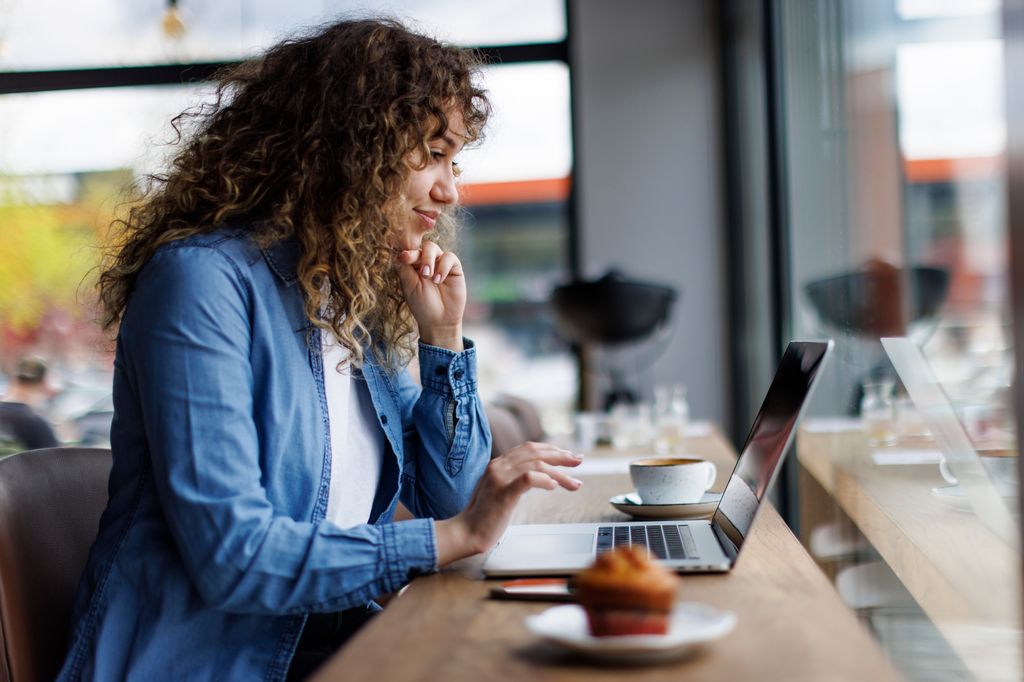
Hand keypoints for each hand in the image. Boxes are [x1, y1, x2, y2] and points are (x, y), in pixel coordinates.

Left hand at [395, 241, 465, 350]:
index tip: (404, 257)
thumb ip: (404, 267)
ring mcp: (440, 263)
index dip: (407, 250)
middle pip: (421, 246)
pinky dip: (443, 267)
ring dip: (429, 260)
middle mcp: (425, 261)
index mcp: (412, 264)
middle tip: (422, 272)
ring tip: (429, 277)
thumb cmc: (422, 305)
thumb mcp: (409, 286)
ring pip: (433, 248)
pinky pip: (449, 257)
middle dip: (420, 256)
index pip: (408, 250)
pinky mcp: (454, 267)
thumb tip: (398, 249)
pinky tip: (439, 280)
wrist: (439, 320)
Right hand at [434, 442, 583, 565]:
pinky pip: (527, 479)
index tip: (569, 455)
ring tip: (574, 483)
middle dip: (561, 456)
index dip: (552, 449)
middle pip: (535, 452)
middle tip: (579, 461)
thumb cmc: (486, 516)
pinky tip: (554, 486)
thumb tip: (542, 475)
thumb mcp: (501, 490)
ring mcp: (499, 479)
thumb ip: (516, 479)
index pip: (529, 447)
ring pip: (536, 465)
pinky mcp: (502, 494)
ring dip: (559, 473)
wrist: (467, 533)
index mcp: (498, 463)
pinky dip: (544, 480)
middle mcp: (498, 466)